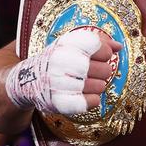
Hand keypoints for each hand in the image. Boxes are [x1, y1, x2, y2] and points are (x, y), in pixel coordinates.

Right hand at [5, 28, 121, 114]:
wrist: (26, 80)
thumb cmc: (56, 60)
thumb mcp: (71, 44)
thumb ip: (97, 42)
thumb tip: (119, 46)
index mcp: (65, 45)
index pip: (97, 45)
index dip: (105, 52)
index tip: (102, 55)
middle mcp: (60, 63)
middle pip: (103, 68)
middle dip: (104, 71)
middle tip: (96, 72)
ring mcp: (58, 83)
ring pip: (99, 86)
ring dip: (99, 86)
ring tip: (90, 83)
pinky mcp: (58, 102)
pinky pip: (88, 103)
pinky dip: (93, 100)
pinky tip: (90, 96)